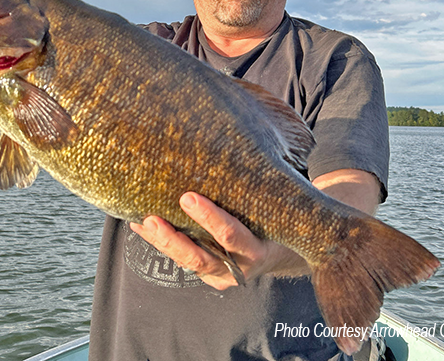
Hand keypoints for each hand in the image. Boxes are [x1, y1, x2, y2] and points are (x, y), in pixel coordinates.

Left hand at [130, 192, 307, 289]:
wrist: (283, 252)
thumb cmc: (278, 220)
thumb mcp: (281, 210)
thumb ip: (280, 191)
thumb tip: (303, 168)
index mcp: (258, 250)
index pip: (232, 236)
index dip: (210, 219)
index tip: (188, 197)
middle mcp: (238, 267)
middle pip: (201, 259)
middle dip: (174, 239)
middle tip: (152, 217)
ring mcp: (221, 275)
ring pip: (186, 262)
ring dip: (161, 242)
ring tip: (140, 221)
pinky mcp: (208, 276)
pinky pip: (180, 261)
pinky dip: (159, 243)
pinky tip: (140, 226)